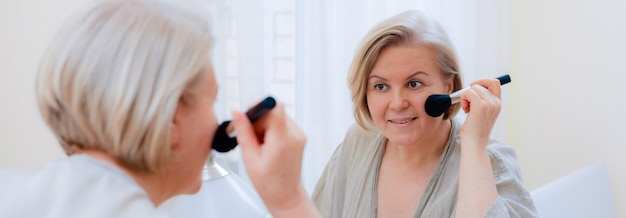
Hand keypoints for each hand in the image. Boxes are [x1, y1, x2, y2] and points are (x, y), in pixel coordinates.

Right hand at [230, 102, 317, 216]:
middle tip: (247, 136)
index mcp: (282, 141)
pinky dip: (271, 130)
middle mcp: (294, 135)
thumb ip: (244, 133)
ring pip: (277, 117)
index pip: (275, 108)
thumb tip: (237, 113)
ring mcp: (299, 135)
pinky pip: (282, 124)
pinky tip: (265, 144)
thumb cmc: (269, 183)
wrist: (285, 195)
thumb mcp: (250, 158)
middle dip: (257, 120)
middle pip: (273, 112)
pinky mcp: (298, 136)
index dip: (259, 106)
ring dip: (263, 126)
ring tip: (257, 144)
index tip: (248, 115)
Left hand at [459, 78, 501, 149]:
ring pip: (474, 88)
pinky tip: (465, 110)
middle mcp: (496, 103)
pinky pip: (468, 92)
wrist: (475, 144)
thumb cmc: (474, 131)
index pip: (494, 83)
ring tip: (467, 109)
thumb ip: (481, 101)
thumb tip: (472, 88)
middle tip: (468, 105)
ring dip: (466, 96)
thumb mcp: (481, 114)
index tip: (473, 89)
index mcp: (498, 104)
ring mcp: (489, 104)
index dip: (483, 81)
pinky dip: (463, 99)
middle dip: (471, 92)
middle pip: (481, 84)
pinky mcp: (480, 106)